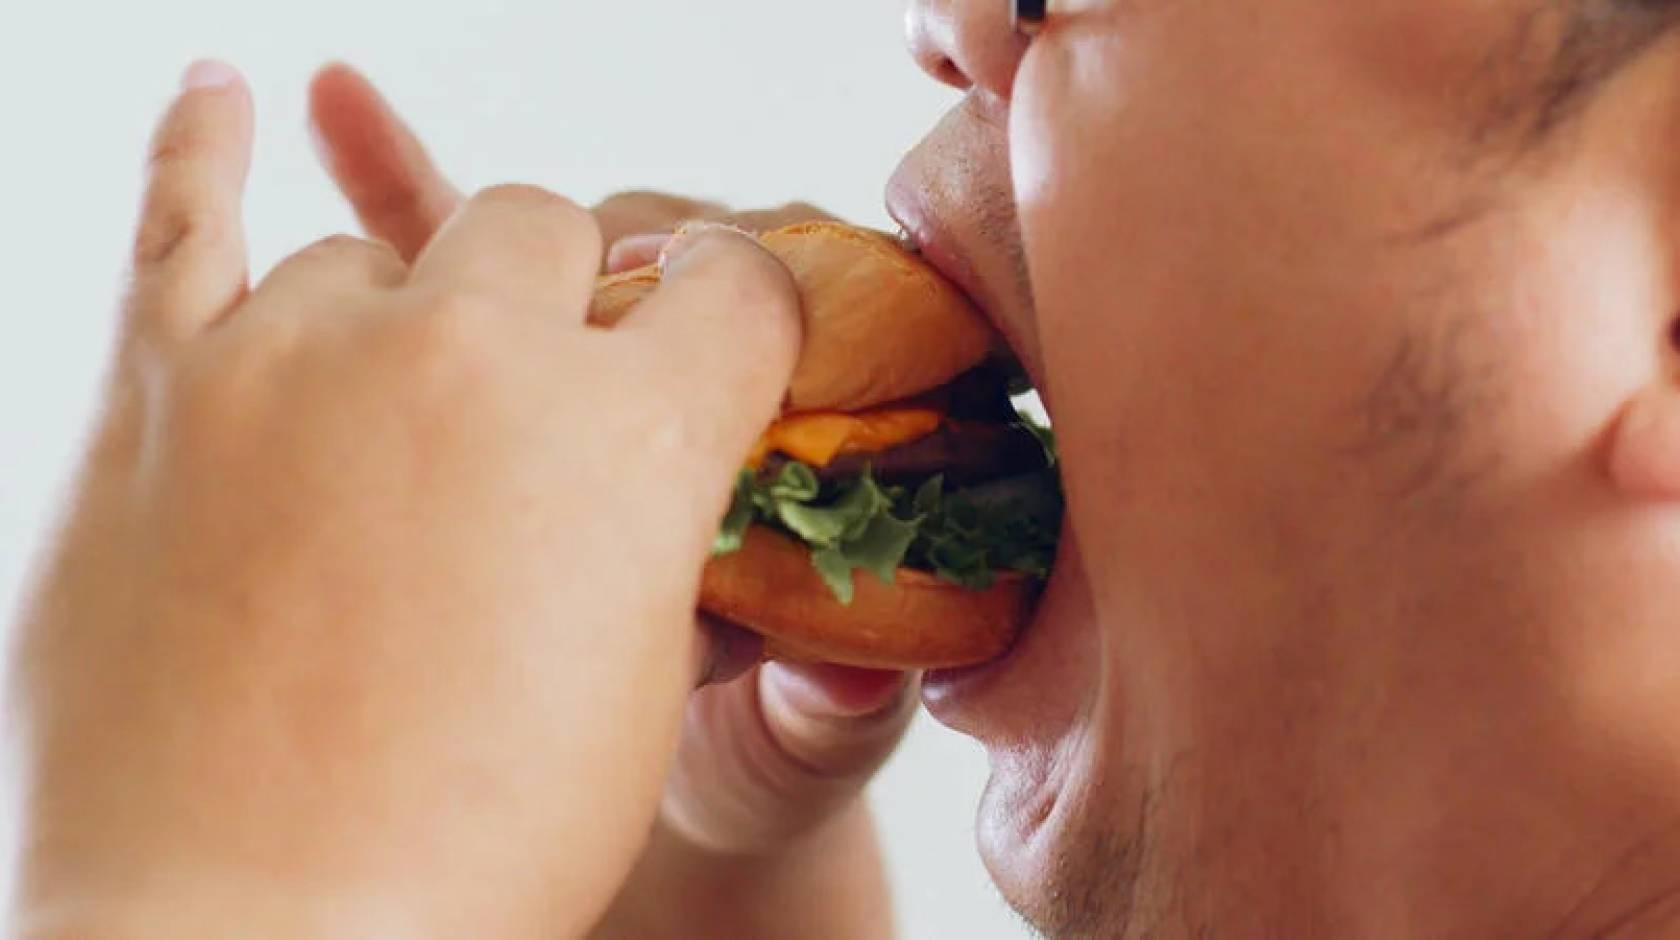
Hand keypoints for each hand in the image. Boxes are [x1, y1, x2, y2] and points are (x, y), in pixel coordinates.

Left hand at [11, 61, 798, 938]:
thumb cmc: (476, 847)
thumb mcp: (641, 690)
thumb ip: (669, 536)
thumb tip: (663, 465)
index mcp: (633, 436)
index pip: (733, 288)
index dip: (736, 310)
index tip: (717, 331)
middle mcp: (478, 356)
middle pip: (550, 225)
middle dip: (568, 294)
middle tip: (547, 385)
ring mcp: (304, 353)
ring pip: (378, 245)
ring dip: (406, 305)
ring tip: (395, 389)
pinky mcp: (159, 387)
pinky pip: (179, 213)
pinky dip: (201, 146)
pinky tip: (221, 93)